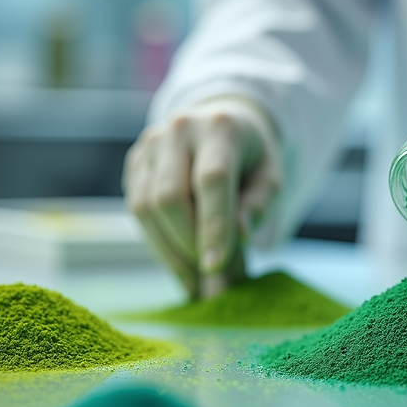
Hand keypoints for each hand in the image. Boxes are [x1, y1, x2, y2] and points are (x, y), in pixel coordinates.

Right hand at [123, 96, 280, 297]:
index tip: (215, 267)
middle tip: (210, 279)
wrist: (224, 124)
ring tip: (195, 283)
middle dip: (188, 243)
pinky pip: (137, 210)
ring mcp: (150, 145)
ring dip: (170, 252)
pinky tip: (180, 266)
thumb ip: (259, 205)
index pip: (211, 180)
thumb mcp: (271, 177)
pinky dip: (158, 244)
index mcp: (220, 128)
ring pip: (146, 207)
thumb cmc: (252, 158)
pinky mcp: (135, 163)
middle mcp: (179, 130)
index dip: (212, 227)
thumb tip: (239, 236)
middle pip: (170, 196)